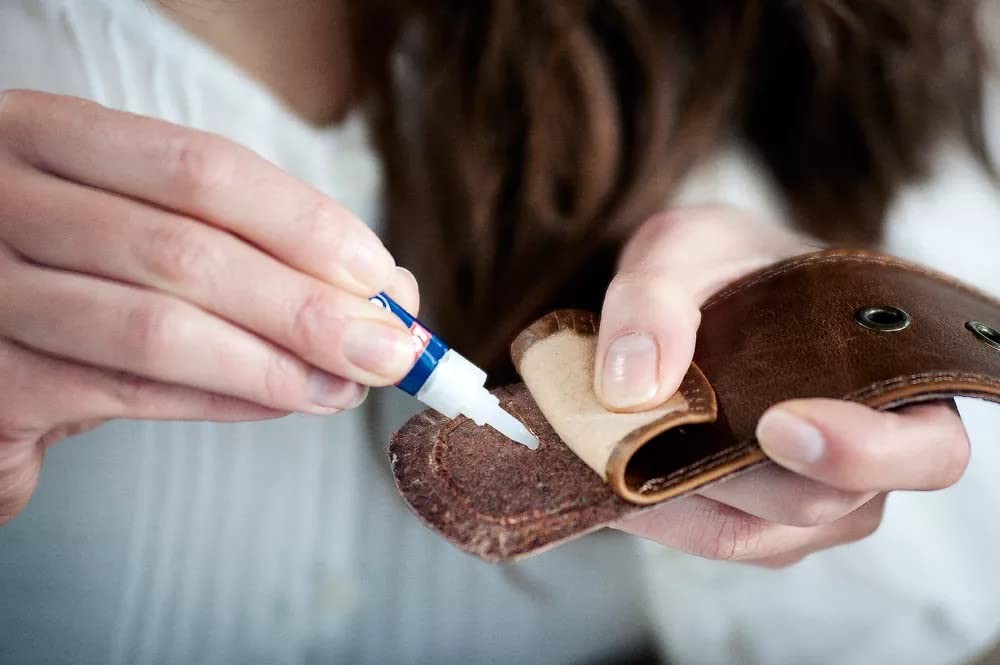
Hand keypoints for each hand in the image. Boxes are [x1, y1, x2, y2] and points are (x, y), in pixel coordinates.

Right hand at [0, 90, 419, 523]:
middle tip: (386, 350)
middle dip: (307, 308)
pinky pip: (125, 394)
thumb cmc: (76, 274)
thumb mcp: (146, 227)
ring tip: (341, 387)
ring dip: (273, 366)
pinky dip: (220, 402)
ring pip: (157, 330)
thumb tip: (384, 290)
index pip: (200, 168)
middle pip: (187, 252)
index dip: (304, 225)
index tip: (379, 276)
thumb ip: (249, 246)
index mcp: (47, 135)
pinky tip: (276, 403)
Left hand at [600, 206, 969, 565]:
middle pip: (823, 503)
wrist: (689, 291)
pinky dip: (657, 510)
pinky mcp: (751, 518)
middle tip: (657, 427)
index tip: (776, 424)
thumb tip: (631, 386)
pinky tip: (615, 469)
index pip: (926, 449)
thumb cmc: (714, 266)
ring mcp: (806, 494)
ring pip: (754, 534)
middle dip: (732, 474)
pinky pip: (708, 536)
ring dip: (679, 495)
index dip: (864, 453)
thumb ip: (653, 300)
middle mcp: (863, 452)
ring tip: (616, 440)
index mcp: (890, 375)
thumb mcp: (680, 250)